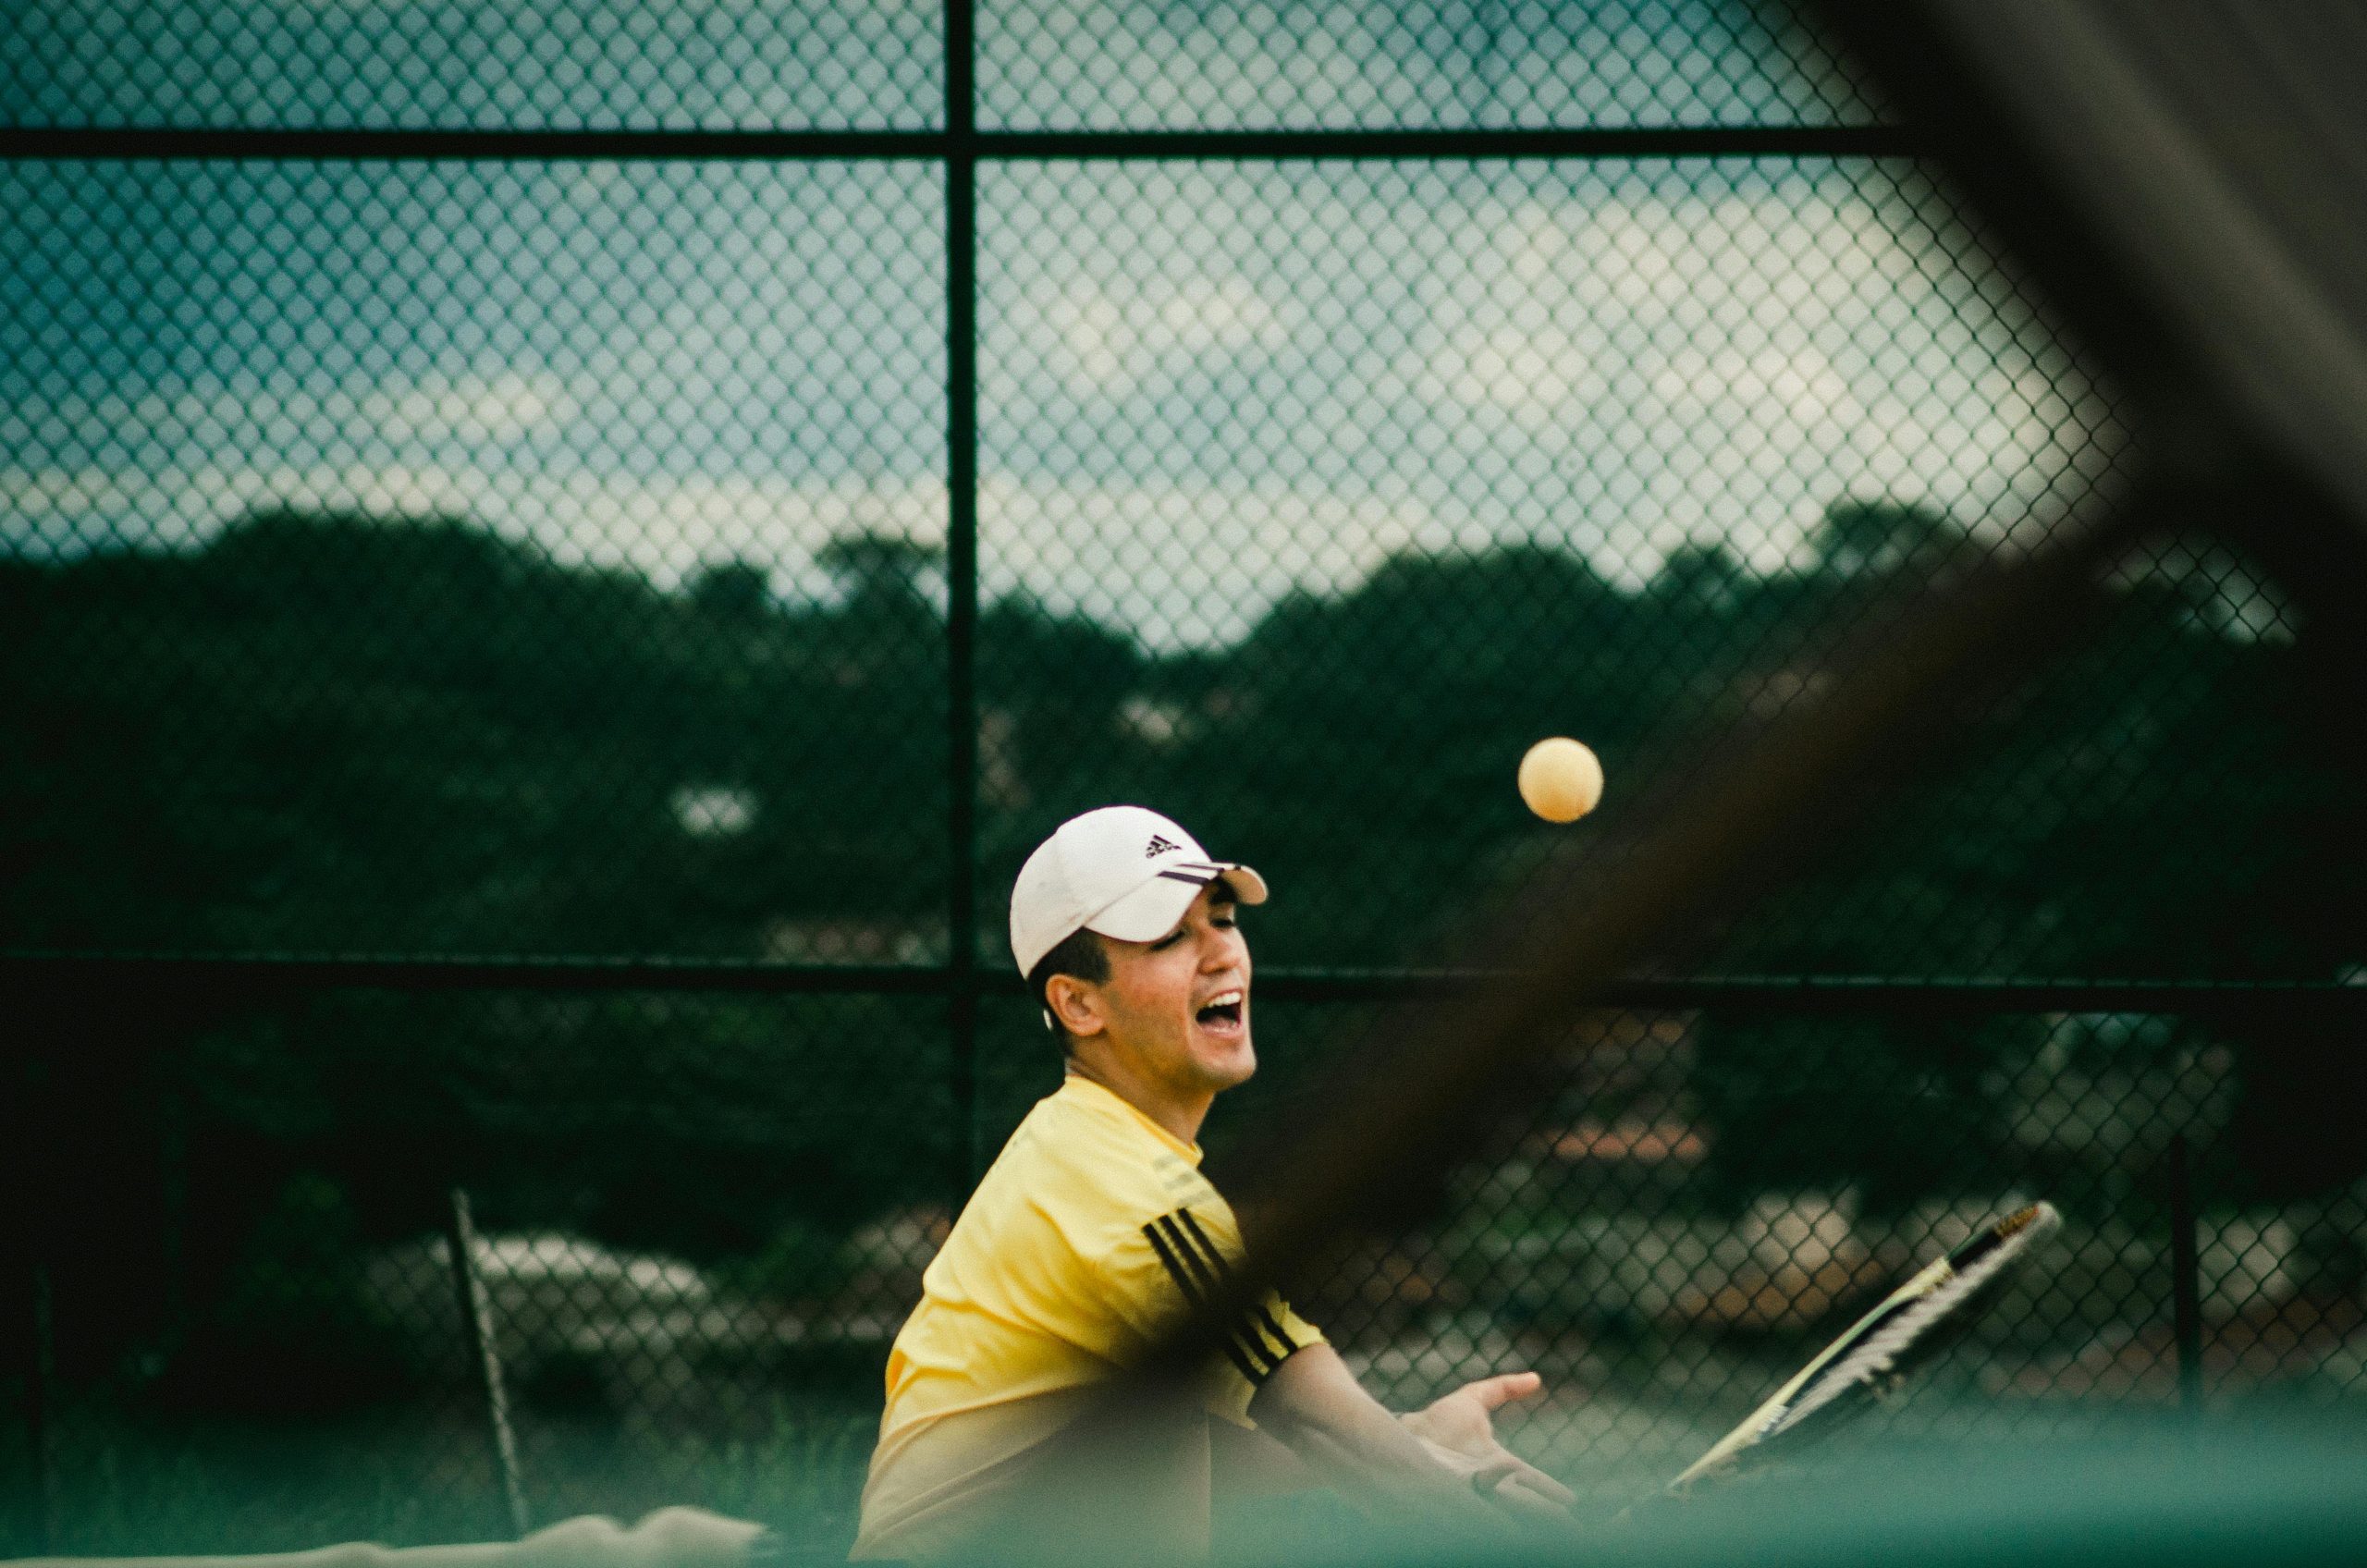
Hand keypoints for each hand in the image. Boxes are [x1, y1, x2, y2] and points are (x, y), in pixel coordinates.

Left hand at [1400, 1371, 1576, 1520]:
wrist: (1402, 1434)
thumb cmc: (1435, 1421)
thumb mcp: (1473, 1399)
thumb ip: (1503, 1388)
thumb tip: (1535, 1379)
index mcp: (1500, 1466)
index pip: (1534, 1483)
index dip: (1553, 1493)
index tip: (1574, 1504)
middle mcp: (1492, 1484)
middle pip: (1529, 1506)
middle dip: (1550, 1518)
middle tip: (1575, 1531)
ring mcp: (1477, 1495)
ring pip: (1511, 1516)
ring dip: (1529, 1522)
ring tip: (1554, 1533)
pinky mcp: (1460, 1502)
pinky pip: (1483, 1517)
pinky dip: (1497, 1524)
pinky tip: (1511, 1533)